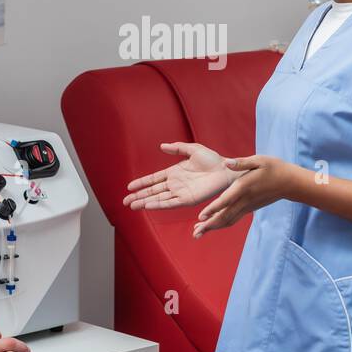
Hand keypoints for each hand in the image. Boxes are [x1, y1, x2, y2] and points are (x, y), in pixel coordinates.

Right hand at [124, 142, 241, 209]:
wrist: (226, 169)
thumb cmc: (212, 159)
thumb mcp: (192, 149)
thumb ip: (177, 148)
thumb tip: (162, 146)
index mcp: (174, 173)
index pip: (154, 180)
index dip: (142, 183)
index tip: (129, 187)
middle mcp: (175, 184)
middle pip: (153, 192)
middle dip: (138, 196)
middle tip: (125, 202)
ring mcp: (180, 193)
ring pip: (158, 199)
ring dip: (145, 202)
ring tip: (132, 206)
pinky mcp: (188, 200)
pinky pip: (170, 203)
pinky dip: (158, 205)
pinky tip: (148, 205)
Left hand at [192, 155, 297, 238]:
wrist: (289, 183)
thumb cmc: (274, 168)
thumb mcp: (259, 160)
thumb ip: (241, 163)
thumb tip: (226, 163)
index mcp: (244, 187)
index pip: (226, 200)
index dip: (213, 209)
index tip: (200, 217)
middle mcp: (245, 200)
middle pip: (225, 216)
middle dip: (209, 225)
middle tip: (195, 233)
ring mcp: (247, 206)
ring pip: (228, 220)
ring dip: (213, 227)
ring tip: (198, 233)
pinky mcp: (249, 208)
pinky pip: (233, 219)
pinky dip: (221, 224)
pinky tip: (212, 226)